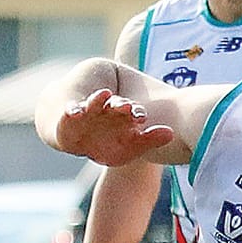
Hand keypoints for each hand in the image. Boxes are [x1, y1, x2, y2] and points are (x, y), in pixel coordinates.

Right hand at [48, 89, 175, 164]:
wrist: (87, 144)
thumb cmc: (112, 143)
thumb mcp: (131, 146)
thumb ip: (150, 140)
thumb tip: (171, 134)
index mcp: (122, 110)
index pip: (130, 109)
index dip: (135, 112)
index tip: (141, 117)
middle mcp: (105, 108)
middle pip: (113, 104)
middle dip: (119, 105)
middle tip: (126, 106)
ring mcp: (87, 112)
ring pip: (94, 104)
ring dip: (98, 101)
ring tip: (103, 95)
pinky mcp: (70, 118)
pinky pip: (71, 112)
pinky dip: (73, 111)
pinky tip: (75, 112)